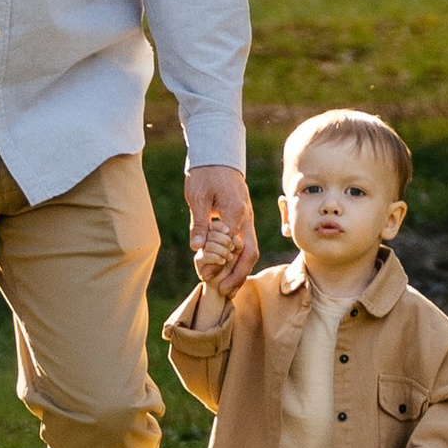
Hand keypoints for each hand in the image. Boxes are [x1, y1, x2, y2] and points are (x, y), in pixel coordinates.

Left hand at [185, 163, 257, 293]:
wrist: (218, 156)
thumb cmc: (206, 174)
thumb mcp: (197, 197)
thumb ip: (199, 223)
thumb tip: (198, 248)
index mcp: (235, 211)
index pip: (231, 245)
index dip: (221, 263)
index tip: (205, 274)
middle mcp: (246, 218)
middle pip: (250, 253)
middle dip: (238, 275)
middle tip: (223, 291)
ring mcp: (247, 219)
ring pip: (250, 251)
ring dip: (240, 271)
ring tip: (227, 288)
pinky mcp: (244, 220)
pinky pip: (245, 244)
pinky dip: (238, 260)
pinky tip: (227, 272)